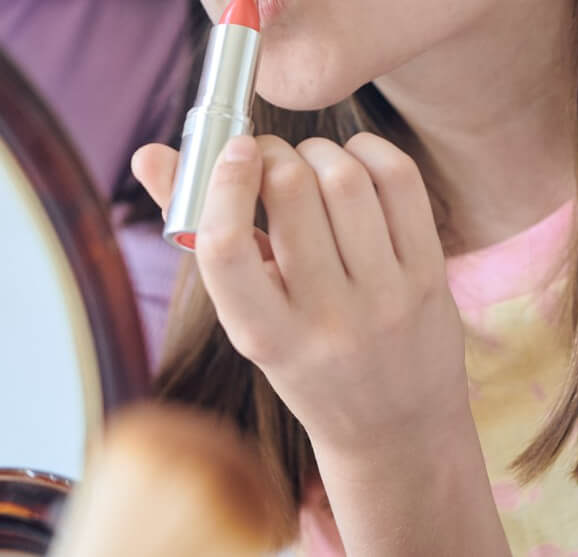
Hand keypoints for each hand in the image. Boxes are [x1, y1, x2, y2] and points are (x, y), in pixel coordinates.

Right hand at [132, 133, 467, 459]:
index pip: (225, 247)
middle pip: (292, 192)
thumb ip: (198, 231)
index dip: (224, 184)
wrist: (395, 427)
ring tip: (310, 164)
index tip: (232, 151)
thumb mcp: (247, 315)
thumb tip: (146, 154)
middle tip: (269, 158)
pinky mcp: (431, 276)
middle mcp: (326, 320)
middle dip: (274, 154)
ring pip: (345, 178)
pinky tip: (355, 162)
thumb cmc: (304, 357)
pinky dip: (369, 151)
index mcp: (264, 336)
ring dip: (319, 151)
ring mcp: (385, 298)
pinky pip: (399, 180)